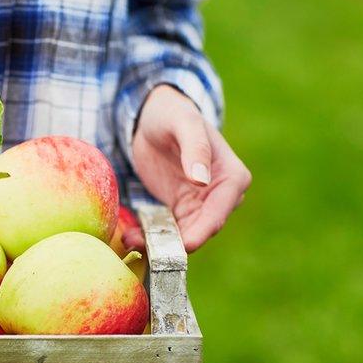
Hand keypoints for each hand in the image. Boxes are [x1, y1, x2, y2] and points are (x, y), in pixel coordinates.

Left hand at [127, 85, 250, 252]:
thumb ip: (195, 148)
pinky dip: (150, 236)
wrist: (152, 117)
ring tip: (131, 241)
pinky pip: (167, 230)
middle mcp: (221, 197)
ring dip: (159, 243)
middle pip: (202, 230)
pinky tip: (130, 237)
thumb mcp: (183, 123)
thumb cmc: (172, 114)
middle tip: (147, 248)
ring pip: (183, 235)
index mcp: (232, 177)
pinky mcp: (179, 211)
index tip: (184, 245)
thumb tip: (202, 181)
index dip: (203, 231)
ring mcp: (200, 206)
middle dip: (176, 243)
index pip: (220, 212)